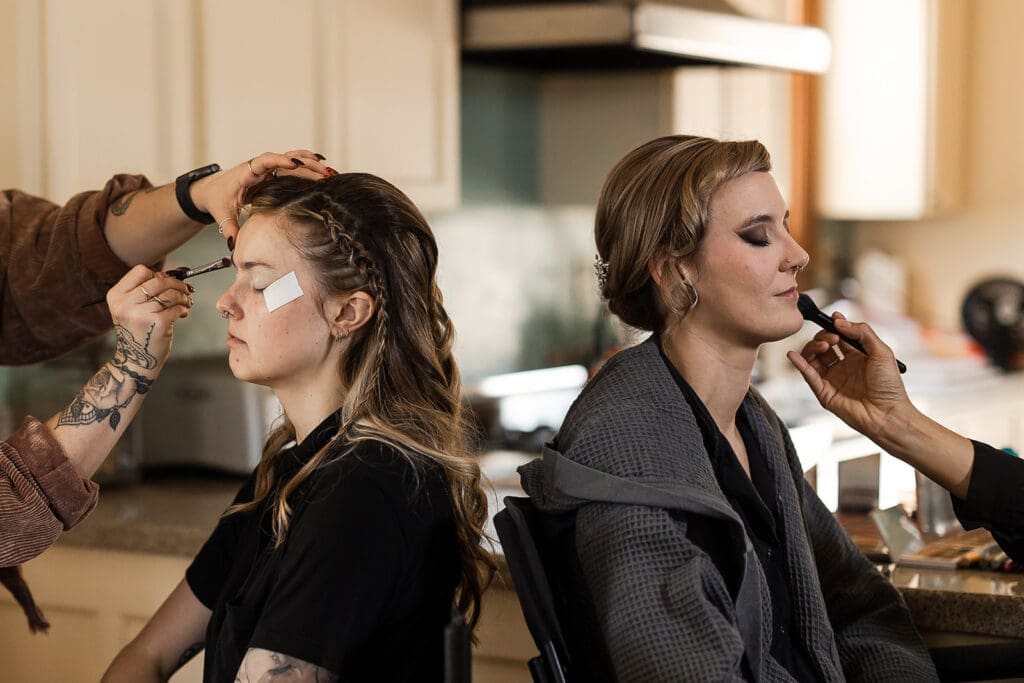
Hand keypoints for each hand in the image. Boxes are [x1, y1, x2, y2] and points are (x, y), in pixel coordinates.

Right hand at [106, 265, 193, 371]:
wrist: (136, 359)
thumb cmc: (138, 331)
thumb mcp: (130, 308)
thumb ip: (144, 291)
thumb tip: (171, 275)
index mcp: (116, 296)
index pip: (140, 271)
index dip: (158, 274)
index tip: (167, 281)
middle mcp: (125, 304)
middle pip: (158, 281)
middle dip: (177, 284)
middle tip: (186, 289)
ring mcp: (140, 314)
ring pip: (170, 294)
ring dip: (183, 297)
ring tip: (186, 302)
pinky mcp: (157, 323)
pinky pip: (176, 308)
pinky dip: (183, 309)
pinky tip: (182, 313)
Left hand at [189, 150, 333, 245]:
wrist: (211, 189)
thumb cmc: (216, 199)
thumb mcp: (222, 215)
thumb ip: (229, 229)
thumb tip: (233, 246)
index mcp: (246, 173)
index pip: (264, 161)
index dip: (279, 161)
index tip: (294, 164)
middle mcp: (259, 167)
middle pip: (285, 159)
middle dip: (305, 165)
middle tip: (324, 174)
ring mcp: (268, 169)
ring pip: (292, 161)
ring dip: (310, 165)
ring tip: (329, 173)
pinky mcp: (273, 174)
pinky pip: (292, 167)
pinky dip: (307, 167)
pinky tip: (323, 168)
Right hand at [787, 311, 910, 439]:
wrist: (888, 413)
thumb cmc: (890, 385)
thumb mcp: (881, 351)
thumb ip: (862, 332)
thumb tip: (839, 321)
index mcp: (858, 357)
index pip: (840, 337)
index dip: (835, 327)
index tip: (833, 319)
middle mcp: (843, 367)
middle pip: (823, 346)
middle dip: (824, 336)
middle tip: (832, 337)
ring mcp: (832, 379)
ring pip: (813, 358)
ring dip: (813, 347)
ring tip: (824, 345)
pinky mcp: (823, 392)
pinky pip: (808, 376)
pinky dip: (799, 364)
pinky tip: (793, 355)